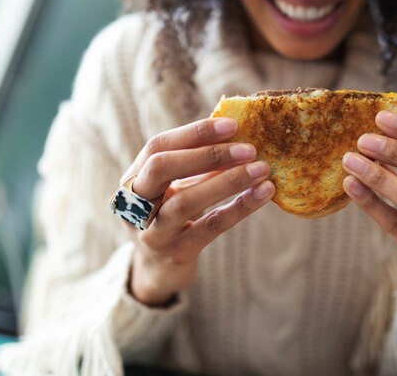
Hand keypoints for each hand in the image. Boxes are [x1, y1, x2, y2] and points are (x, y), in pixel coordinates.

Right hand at [122, 118, 274, 305]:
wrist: (158, 271)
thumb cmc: (171, 217)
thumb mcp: (175, 187)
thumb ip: (195, 164)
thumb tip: (236, 134)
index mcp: (133, 178)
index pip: (158, 146)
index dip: (194, 133)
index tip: (232, 125)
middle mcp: (134, 204)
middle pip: (162, 168)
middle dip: (207, 154)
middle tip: (249, 149)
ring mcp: (152, 232)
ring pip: (185, 201)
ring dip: (227, 181)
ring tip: (261, 169)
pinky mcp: (175, 254)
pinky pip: (209, 227)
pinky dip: (238, 208)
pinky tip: (263, 194)